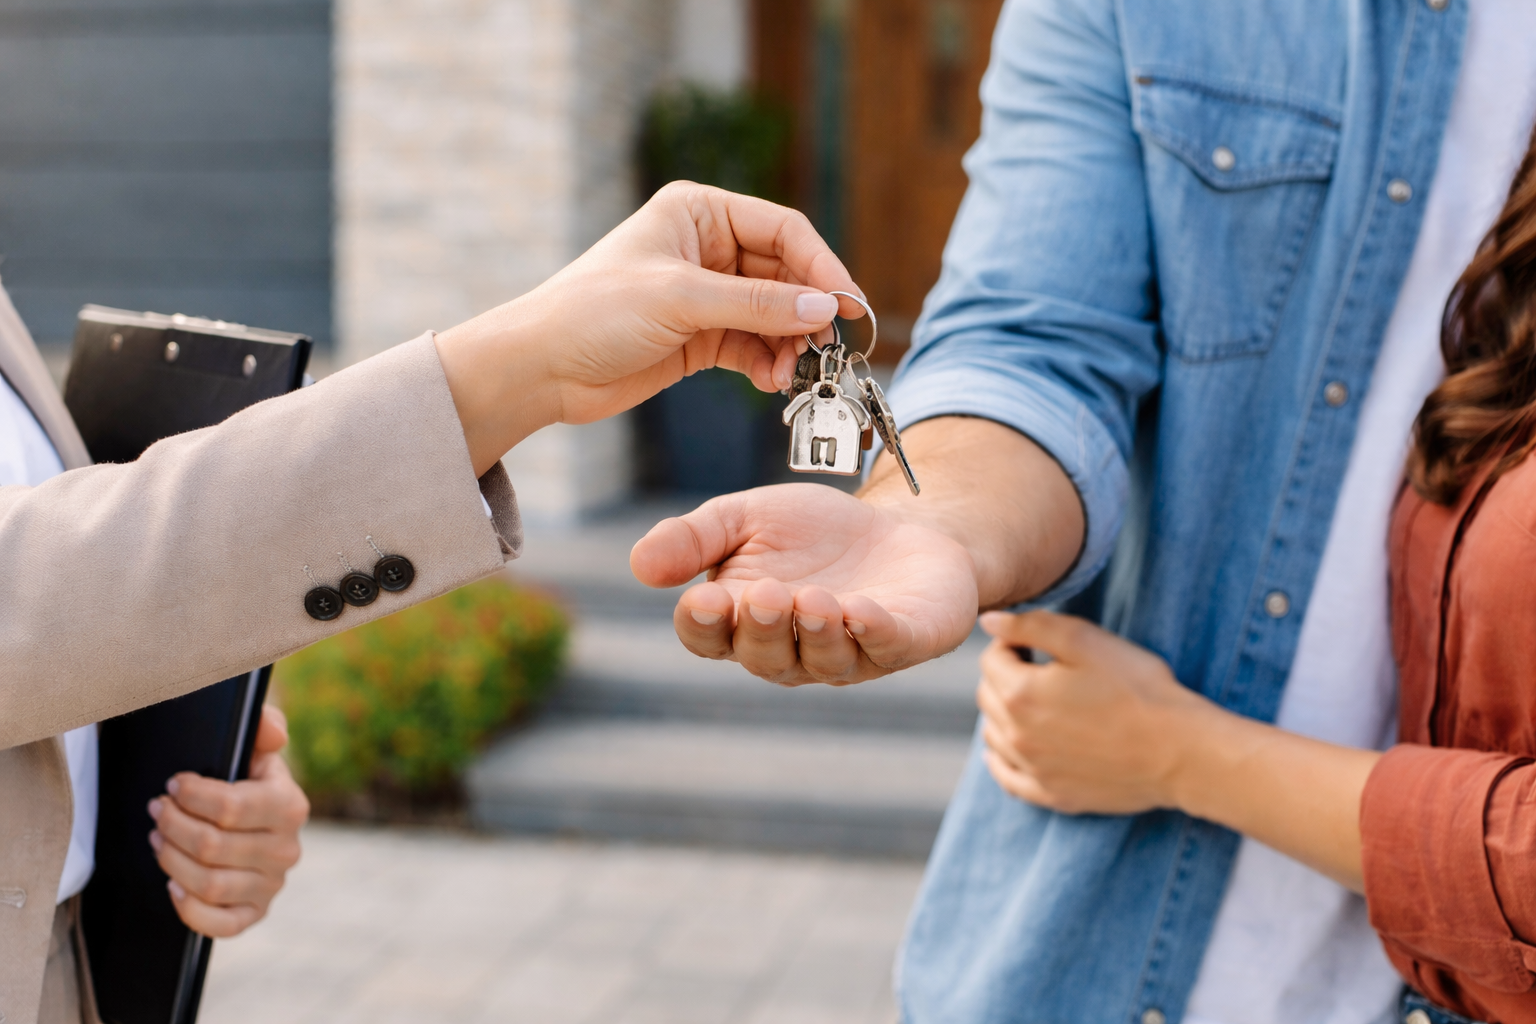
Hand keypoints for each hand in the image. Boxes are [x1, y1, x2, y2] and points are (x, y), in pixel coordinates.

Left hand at [148, 704, 308, 936]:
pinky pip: (221, 925)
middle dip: (172, 825)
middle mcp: (288, 849)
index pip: (231, 807)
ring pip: (209, 883)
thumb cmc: (245, 781)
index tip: (173, 785)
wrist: (250, 824)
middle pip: (212, 846)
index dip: (190, 796)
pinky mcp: (256, 914)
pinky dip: (189, 907)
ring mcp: (272, 885)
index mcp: (290, 806)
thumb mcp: (254, 747)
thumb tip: (273, 731)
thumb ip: (264, 726)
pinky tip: (173, 884)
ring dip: (171, 859)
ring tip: (158, 838)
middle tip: (156, 810)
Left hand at [435, 182, 862, 474]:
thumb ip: (757, 304)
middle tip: (829, 347)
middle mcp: (707, 248)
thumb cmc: (594, 312)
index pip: (783, 230)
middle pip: (786, 274)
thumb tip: (823, 308)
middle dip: (808, 312)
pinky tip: (773, 382)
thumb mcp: (681, 299)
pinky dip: (769, 363)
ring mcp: (706, 295)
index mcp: (699, 212)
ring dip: (791, 344)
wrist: (543, 368)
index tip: (848, 305)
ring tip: (796, 373)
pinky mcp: (701, 338)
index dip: (821, 266)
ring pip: (774, 315)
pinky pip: (754, 346)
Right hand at [630, 483, 978, 683]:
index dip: (704, 626)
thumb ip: (694, 538)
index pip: (709, 639)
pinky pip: (886, 647)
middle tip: (767, 594)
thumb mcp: (745, 518)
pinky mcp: (902, 641)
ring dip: (816, 633)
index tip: (703, 600)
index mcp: (743, 623)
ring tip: (813, 601)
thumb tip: (639, 564)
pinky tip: (862, 611)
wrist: (897, 523)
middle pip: (765, 657)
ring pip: (824, 661)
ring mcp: (849, 653)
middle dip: (763, 629)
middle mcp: (792, 650)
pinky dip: (873, 632)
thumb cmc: (813, 533)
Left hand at [975, 609, 1208, 814]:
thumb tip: (988, 621)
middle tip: (1039, 668)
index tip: (1037, 644)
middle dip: (1005, 676)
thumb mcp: (1086, 641)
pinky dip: (1001, 760)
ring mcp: (1033, 769)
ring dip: (1004, 713)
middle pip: (987, 696)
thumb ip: (1031, 626)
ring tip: (1036, 702)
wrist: (1180, 751)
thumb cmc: (1138, 689)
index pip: (991, 659)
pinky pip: (1007, 778)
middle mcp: (1017, 736)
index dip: (1012, 643)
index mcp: (1021, 694)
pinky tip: (1007, 750)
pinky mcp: (1051, 794)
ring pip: (993, 734)